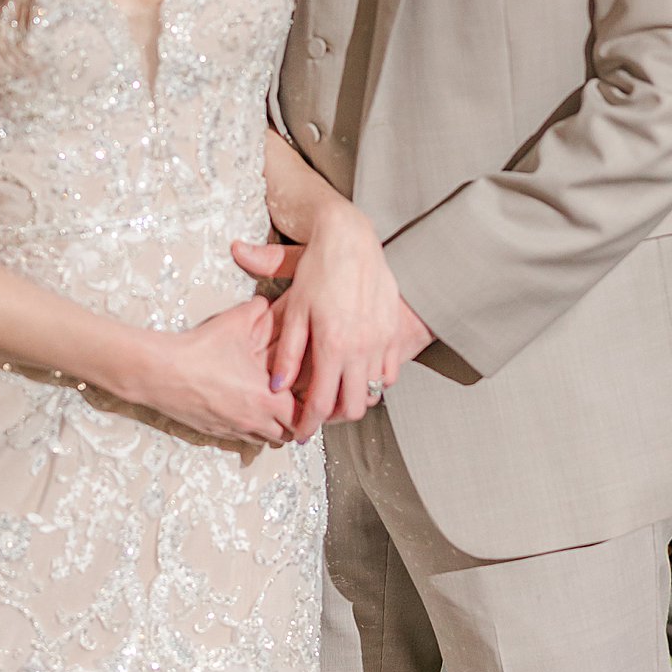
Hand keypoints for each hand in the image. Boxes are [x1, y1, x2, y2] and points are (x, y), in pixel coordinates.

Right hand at [131, 298, 297, 445]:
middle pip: (288, 434)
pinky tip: (242, 409)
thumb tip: (266, 302)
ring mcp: (233, 430)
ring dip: (271, 427)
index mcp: (266, 398)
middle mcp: (253, 420)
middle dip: (293, 420)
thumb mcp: (234, 323)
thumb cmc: (200, 350)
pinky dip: (248, 429)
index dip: (307, 404)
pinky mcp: (214, 434)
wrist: (162, 372)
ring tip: (269, 407)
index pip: (302, 415)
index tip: (305, 393)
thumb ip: (257, 310)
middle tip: (291, 401)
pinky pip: (241, 439)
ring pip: (264, 440)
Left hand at [234, 205, 432, 439]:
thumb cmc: (318, 269)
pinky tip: (358, 372)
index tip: (301, 432)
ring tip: (336, 393)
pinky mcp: (394, 331)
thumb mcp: (294, 309)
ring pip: (374, 392)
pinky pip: (391, 372)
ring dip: (354, 398)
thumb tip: (277, 386)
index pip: (322, 403)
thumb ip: (287, 352)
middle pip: (354, 407)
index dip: (310, 424)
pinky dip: (375, 380)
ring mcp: (382, 341)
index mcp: (333, 344)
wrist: (352, 239)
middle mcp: (362, 347)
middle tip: (318, 414)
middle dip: (334, 418)